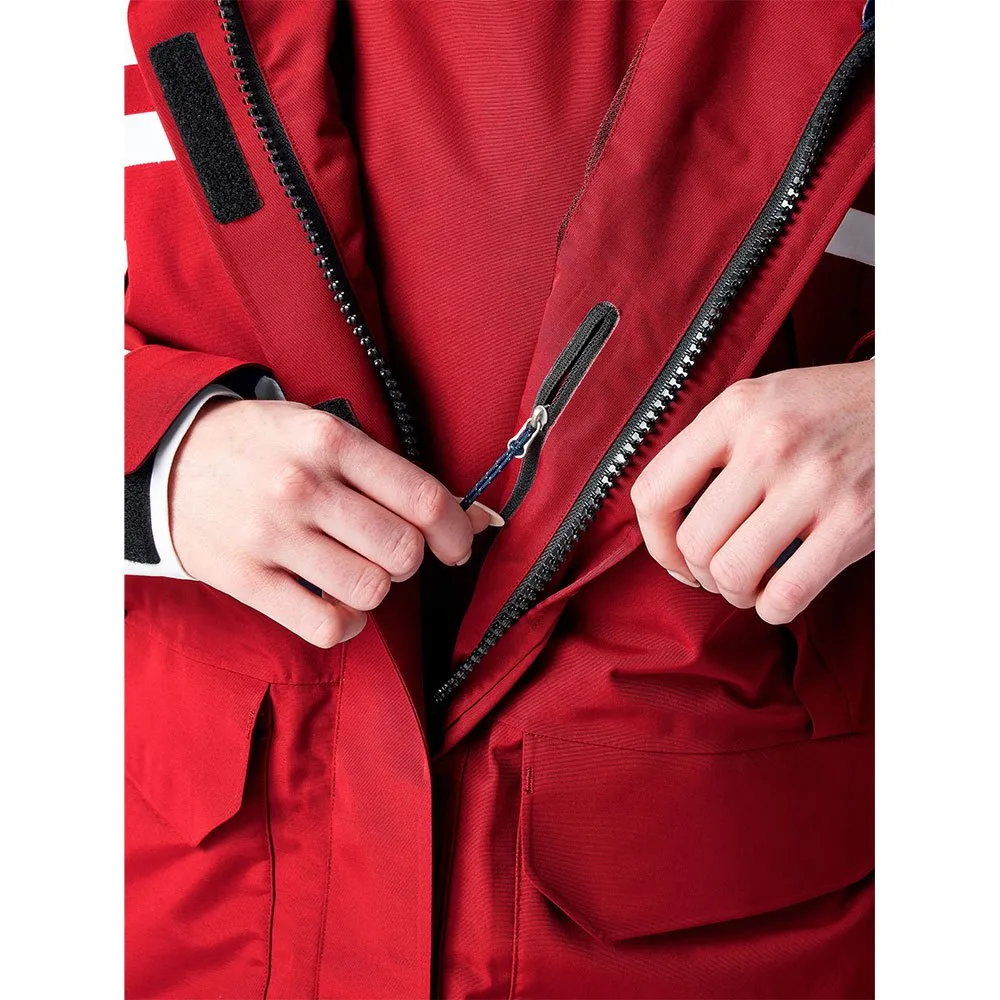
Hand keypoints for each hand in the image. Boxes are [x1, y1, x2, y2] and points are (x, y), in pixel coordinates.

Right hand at [170, 399, 490, 645]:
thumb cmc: (261, 446)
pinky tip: (337, 604)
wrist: (168, 460)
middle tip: (390, 551)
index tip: (458, 545)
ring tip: (357, 571)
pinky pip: (325, 626)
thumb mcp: (321, 432)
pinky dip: (346, 624)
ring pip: (370, 590)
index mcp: (329, 441)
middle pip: (402, 551)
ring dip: (378, 589)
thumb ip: (392, 473)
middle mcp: (302, 487)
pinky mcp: (246, 578)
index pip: (422, 498)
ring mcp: (271, 535)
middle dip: (410, 559)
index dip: (456, 531)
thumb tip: (477, 519)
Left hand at [631, 361, 873, 623]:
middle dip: (699, 572)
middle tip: (718, 569)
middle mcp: (769, 444)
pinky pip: (785, 595)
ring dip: (734, 592)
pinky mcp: (852, 522)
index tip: (672, 553)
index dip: (655, 539)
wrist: (915, 399)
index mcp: (734, 411)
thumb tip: (664, 518)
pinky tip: (778, 592)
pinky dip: (772, 607)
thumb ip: (709, 448)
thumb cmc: (829, 408)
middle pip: (693, 543)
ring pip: (733, 573)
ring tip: (748, 580)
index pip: (655, 492)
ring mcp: (813, 483)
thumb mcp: (759, 402)